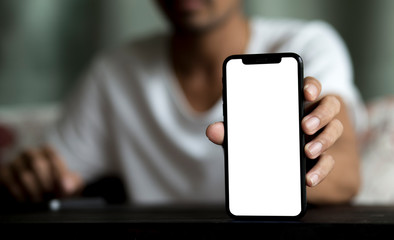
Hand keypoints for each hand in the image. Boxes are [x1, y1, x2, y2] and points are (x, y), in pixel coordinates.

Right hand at [0, 145, 82, 201]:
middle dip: (47, 184)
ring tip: (42, 200)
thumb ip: (72, 182)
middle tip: (52, 196)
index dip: (59, 174)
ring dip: (34, 192)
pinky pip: (10, 183)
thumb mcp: (70, 183)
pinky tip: (27, 200)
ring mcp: (16, 162)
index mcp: (48, 151)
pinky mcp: (5, 172)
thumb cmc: (58, 186)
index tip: (64, 188)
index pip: (54, 157)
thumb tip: (67, 186)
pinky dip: (20, 194)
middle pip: (38, 164)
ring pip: (24, 176)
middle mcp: (30, 153)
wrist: (42, 193)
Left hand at [206, 76, 342, 187]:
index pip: (308, 86)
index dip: (310, 86)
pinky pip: (329, 161)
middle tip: (304, 125)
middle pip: (329, 105)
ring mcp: (321, 137)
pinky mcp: (323, 159)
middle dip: (320, 114)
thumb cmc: (261, 142)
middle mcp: (312, 116)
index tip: (305, 92)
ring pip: (335, 130)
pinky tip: (309, 178)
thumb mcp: (246, 136)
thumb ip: (232, 132)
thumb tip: (213, 131)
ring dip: (324, 140)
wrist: (274, 171)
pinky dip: (321, 170)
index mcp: (294, 104)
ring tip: (307, 151)